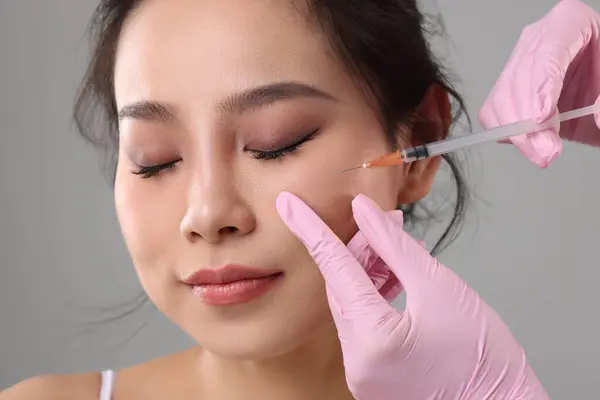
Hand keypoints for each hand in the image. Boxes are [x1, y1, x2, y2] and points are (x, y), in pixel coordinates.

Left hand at [277, 192, 547, 399]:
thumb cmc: (484, 360)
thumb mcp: (441, 289)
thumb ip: (396, 246)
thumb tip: (367, 214)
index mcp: (372, 339)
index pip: (333, 268)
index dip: (310, 229)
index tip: (288, 204)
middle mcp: (357, 361)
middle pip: (343, 287)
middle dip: (358, 249)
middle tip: (382, 221)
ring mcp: (363, 372)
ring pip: (353, 305)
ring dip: (368, 271)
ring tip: (396, 246)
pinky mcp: (374, 375)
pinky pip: (364, 324)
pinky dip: (375, 296)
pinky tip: (396, 276)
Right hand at [479, 0, 599, 167]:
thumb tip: (598, 117)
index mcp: (568, 22)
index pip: (545, 52)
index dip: (539, 87)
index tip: (541, 119)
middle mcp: (538, 42)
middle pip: (517, 80)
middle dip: (526, 121)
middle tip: (546, 150)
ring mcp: (520, 67)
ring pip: (500, 100)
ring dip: (516, 133)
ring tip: (542, 153)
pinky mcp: (512, 93)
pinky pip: (494, 114)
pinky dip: (508, 134)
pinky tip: (529, 145)